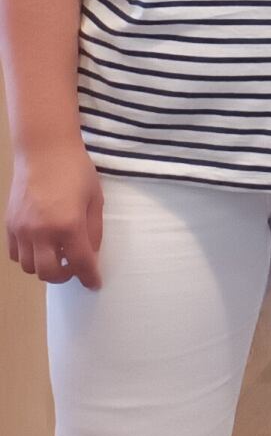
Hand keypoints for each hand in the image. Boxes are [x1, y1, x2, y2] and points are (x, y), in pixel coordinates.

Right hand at [5, 136, 103, 287]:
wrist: (44, 151)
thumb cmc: (76, 171)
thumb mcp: (95, 199)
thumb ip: (94, 230)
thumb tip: (91, 254)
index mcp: (68, 225)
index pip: (79, 263)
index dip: (89, 277)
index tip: (95, 284)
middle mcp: (41, 232)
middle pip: (49, 273)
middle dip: (65, 276)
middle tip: (75, 269)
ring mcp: (21, 230)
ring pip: (29, 267)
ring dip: (45, 267)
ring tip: (58, 256)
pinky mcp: (9, 224)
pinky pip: (15, 254)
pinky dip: (28, 258)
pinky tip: (41, 247)